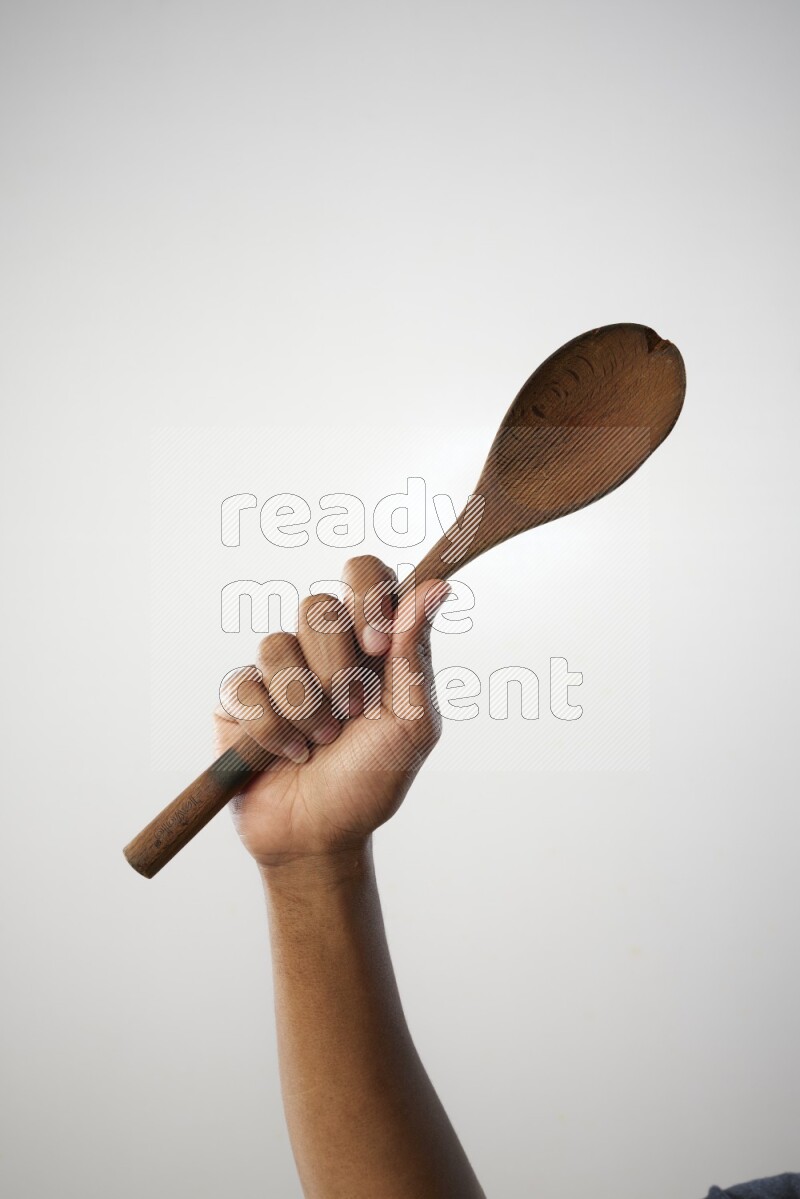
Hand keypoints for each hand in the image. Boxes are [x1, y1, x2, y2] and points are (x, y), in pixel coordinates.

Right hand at [214, 556, 449, 867]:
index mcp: (371, 643)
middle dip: (337, 669)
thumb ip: (415, 654)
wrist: (320, 836)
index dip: (368, 597)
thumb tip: (436, 586)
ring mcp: (277, 670)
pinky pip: (245, 686)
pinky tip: (288, 754)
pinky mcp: (239, 699)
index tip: (377, 646)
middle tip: (351, 713)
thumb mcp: (411, 724)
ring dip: (305, 706)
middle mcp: (323, 647)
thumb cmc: (371, 780)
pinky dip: (272, 729)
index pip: (366, 574)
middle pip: (317, 606)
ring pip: (277, 645)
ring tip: (320, 742)